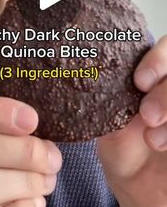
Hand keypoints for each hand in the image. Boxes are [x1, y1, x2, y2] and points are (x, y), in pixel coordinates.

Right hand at [0, 95, 61, 206]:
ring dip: (22, 182)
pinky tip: (34, 201)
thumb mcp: (2, 143)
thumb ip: (13, 133)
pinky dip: (20, 206)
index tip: (32, 119)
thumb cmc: (4, 169)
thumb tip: (40, 139)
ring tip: (46, 181)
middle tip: (52, 159)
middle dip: (19, 150)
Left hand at [97, 36, 166, 206]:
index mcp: (153, 70)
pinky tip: (159, 142)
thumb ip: (103, 88)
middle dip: (165, 90)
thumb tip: (70, 66)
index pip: (166, 47)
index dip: (157, 59)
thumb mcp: (108, 111)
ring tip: (152, 138)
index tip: (139, 81)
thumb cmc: (120, 140)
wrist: (138, 180)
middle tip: (147, 114)